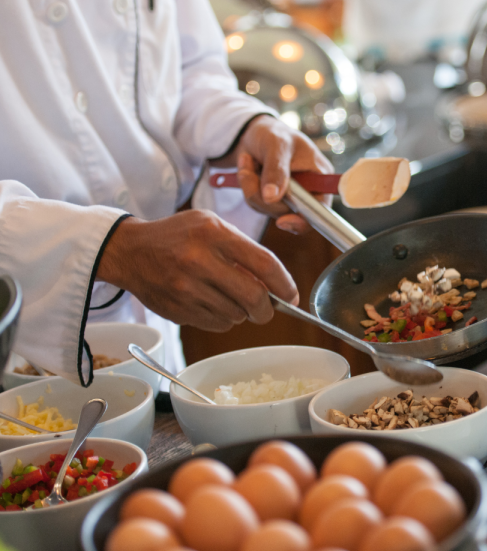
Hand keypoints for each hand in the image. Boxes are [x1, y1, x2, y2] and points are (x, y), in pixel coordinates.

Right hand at [97, 212, 297, 331]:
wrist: (129, 251)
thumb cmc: (177, 236)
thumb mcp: (211, 226)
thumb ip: (243, 249)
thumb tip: (276, 283)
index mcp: (214, 234)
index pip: (264, 264)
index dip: (285, 284)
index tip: (291, 295)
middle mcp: (200, 261)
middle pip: (254, 297)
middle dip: (267, 309)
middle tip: (268, 309)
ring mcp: (187, 288)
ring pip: (236, 314)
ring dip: (241, 311)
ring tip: (228, 296)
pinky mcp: (179, 310)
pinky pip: (218, 324)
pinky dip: (223, 319)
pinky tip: (212, 303)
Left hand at [215, 115, 333, 233]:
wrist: (255, 133)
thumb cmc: (273, 133)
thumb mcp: (277, 145)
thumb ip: (276, 171)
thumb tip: (271, 198)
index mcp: (319, 177)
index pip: (320, 209)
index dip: (303, 220)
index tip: (282, 221)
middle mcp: (307, 191)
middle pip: (289, 213)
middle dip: (263, 195)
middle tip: (249, 170)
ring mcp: (289, 198)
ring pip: (269, 209)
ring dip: (251, 188)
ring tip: (247, 162)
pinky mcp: (273, 199)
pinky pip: (258, 205)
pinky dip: (247, 187)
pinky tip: (247, 168)